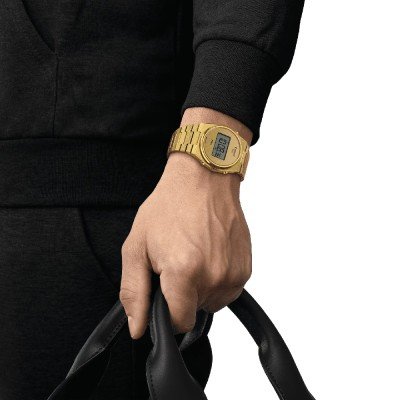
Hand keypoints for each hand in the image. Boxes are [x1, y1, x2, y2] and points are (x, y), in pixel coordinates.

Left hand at [120, 152, 251, 337]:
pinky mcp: (246, 267)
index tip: (163, 293)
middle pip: (195, 311)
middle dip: (181, 295)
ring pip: (213, 303)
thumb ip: (134, 292)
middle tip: (175, 263)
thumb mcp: (137, 247)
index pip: (179, 322)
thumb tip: (138, 327)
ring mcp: (234, 272)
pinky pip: (228, 290)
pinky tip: (208, 254)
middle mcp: (214, 276)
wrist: (203, 181)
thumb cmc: (169, 207)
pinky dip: (216, 279)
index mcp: (184, 272)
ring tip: (193, 256)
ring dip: (201, 288)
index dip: (166, 313)